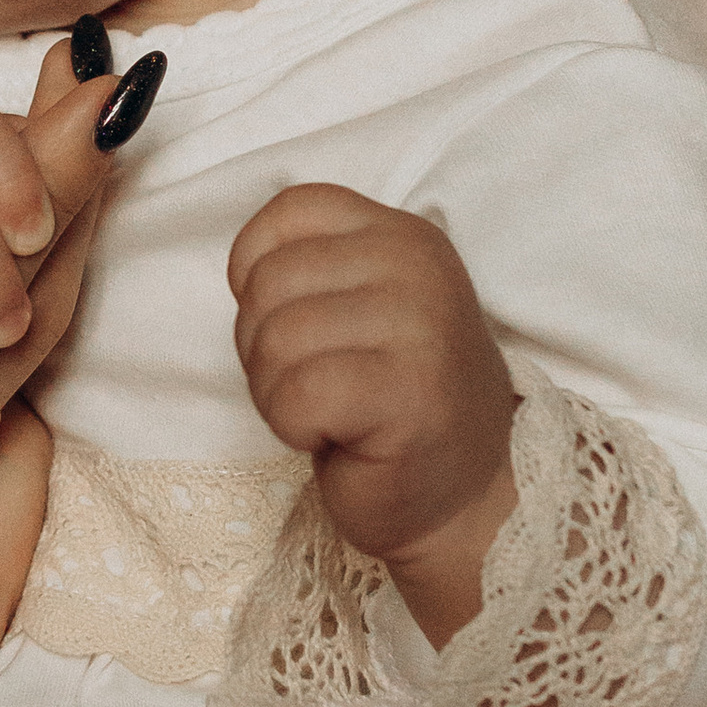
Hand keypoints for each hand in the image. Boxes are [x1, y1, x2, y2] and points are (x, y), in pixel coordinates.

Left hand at [229, 185, 518, 643]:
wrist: (463, 496)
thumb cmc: (392, 401)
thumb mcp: (362, 304)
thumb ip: (311, 266)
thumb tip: (244, 270)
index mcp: (403, 235)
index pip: (290, 211)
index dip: (257, 270)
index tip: (294, 321)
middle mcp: (418, 268)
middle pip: (268, 281)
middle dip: (263, 345)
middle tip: (315, 383)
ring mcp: (420, 328)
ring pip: (274, 339)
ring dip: (277, 391)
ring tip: (328, 411)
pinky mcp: (408, 395)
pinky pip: (295, 395)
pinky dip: (294, 427)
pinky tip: (336, 436)